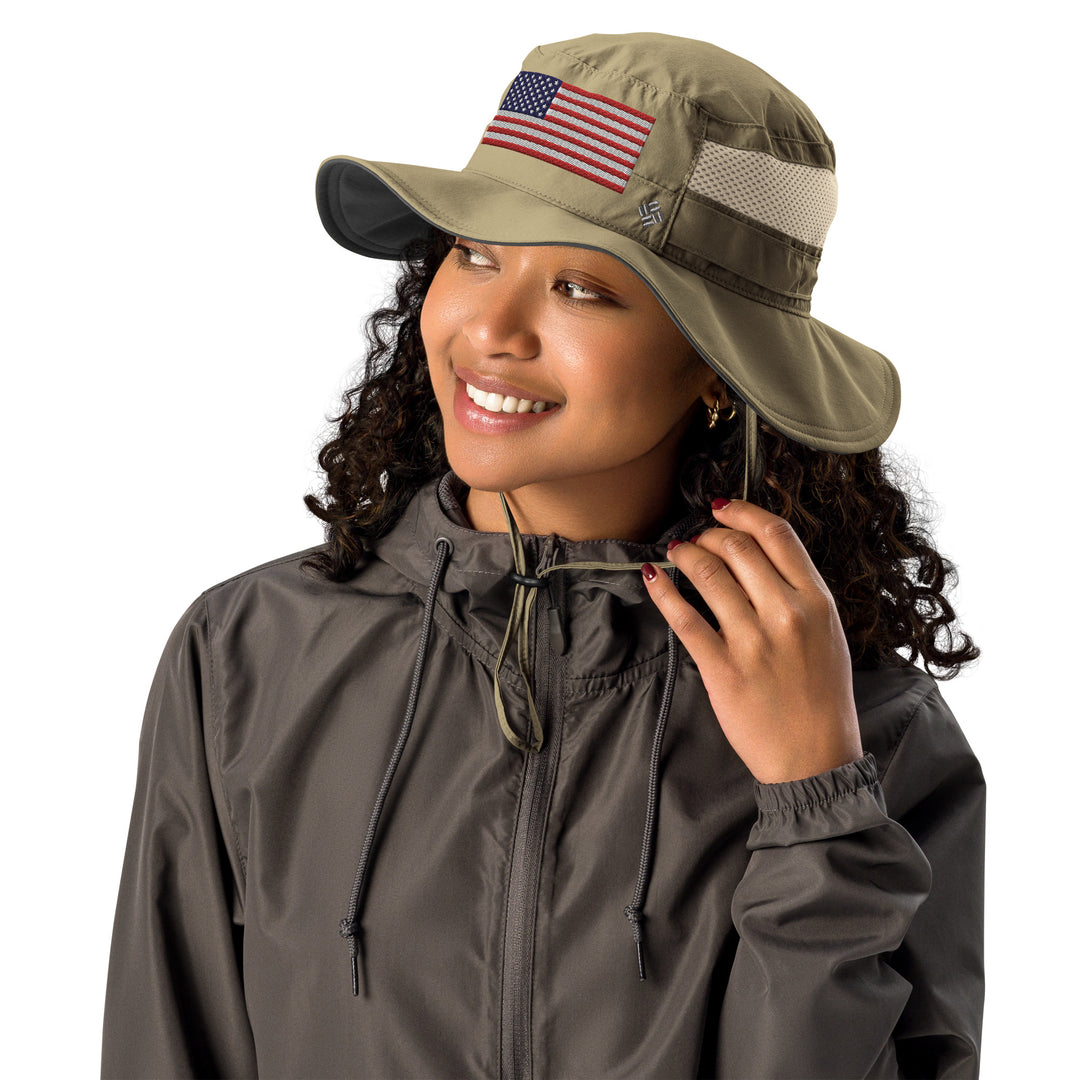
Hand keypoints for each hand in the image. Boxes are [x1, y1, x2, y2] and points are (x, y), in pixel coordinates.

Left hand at [643, 498, 862, 783]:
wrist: (814, 758)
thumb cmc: (822, 697)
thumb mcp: (829, 634)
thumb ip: (799, 594)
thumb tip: (761, 557)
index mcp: (817, 601)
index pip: (777, 535)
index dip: (742, 513)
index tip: (721, 508)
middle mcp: (785, 614)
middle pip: (737, 548)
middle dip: (709, 535)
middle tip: (697, 540)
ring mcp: (752, 640)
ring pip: (708, 573)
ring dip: (685, 554)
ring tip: (676, 553)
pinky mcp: (721, 667)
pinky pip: (684, 616)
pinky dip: (663, 590)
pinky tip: (652, 577)